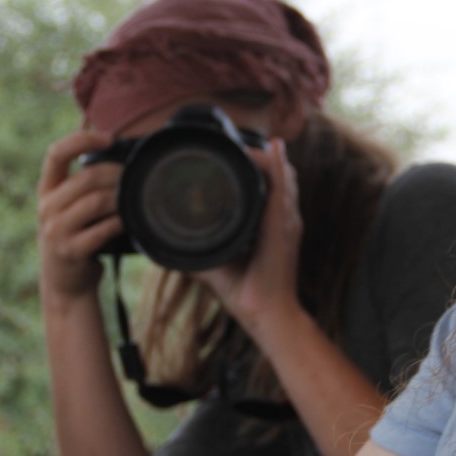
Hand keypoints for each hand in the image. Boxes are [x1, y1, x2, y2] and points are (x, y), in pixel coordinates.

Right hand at [36, 130, 123, 304]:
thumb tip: (123, 160)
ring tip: (133, 201)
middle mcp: (46, 208)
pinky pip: (102, 229)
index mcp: (46, 191)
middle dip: (116, 175)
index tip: (109, 138)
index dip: (82, 140)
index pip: (56, 153)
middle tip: (134, 179)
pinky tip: (129, 223)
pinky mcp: (70, 251)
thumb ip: (84, 187)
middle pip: (86, 178)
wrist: (65, 284)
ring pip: (96, 202)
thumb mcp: (70, 209)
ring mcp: (55, 231)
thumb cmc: (76, 238)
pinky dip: (120, 223)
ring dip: (120, 199)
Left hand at [196, 138, 305, 339]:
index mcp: (272, 227)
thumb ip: (198, 253)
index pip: (272, 189)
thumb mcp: (217, 264)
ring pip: (283, 177)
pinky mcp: (283, 227)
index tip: (241, 155)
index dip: (262, 168)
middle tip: (243, 143)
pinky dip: (276, 167)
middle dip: (266, 158)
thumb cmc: (247, 293)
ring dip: (269, 157)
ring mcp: (286, 223)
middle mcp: (283, 221)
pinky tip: (271, 149)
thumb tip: (169, 250)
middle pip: (281, 177)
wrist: (265, 314)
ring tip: (256, 141)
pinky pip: (282, 189)